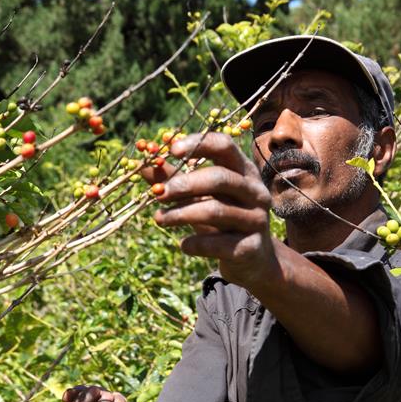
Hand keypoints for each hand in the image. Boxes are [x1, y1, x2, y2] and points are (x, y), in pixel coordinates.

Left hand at [142, 132, 276, 289]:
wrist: (251, 257)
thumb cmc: (221, 218)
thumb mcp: (200, 196)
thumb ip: (175, 179)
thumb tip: (144, 165)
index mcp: (243, 170)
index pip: (224, 146)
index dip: (198, 144)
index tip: (171, 150)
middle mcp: (255, 191)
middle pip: (219, 178)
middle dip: (184, 185)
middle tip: (158, 194)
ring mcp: (256, 219)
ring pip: (216, 211)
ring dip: (181, 214)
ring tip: (159, 219)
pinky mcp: (250, 247)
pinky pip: (217, 243)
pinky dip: (195, 243)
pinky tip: (183, 245)